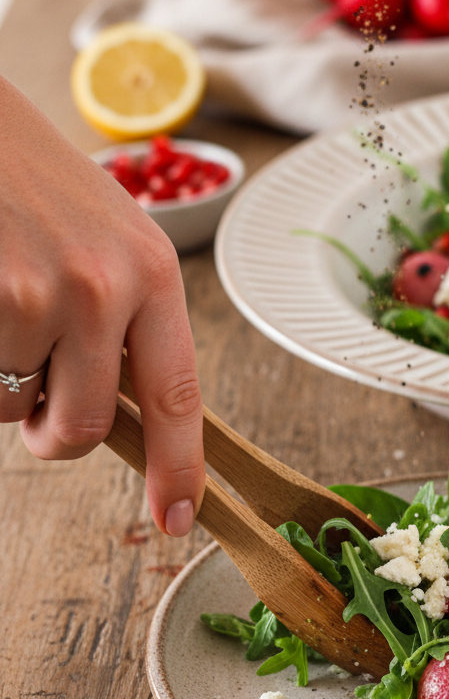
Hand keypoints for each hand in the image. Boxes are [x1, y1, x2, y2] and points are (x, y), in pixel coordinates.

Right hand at [0, 77, 204, 535]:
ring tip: (0, 299)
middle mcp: (106, 288)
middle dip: (54, 434)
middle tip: (35, 395)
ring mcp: (40, 296)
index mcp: (152, 272)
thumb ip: (124, 319)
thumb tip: (122, 414)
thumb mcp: (105, 236)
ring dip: (2, 379)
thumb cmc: (30, 180)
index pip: (178, 396)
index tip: (179, 518)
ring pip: (15, 407)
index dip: (180, 469)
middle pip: (87, 428)